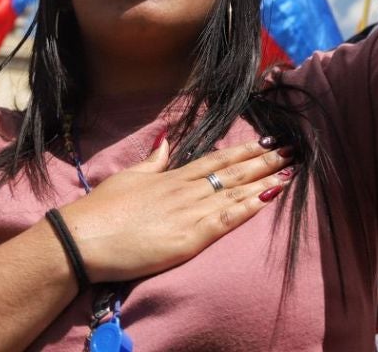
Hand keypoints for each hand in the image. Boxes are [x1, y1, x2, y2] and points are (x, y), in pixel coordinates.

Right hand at [59, 135, 293, 283]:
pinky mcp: (190, 237)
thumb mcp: (129, 178)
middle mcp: (186, 190)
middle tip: (293, 150)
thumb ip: (153, 162)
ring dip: (266, 180)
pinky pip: (227, 219)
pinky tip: (270, 198)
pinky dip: (250, 208)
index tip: (269, 141)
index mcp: (173, 176)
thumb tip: (165, 143)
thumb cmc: (102, 211)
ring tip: (291, 170)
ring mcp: (190, 212)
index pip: (217, 160)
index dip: (245, 151)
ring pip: (236, 192)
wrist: (83, 238)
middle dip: (265, 160)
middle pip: (234, 172)